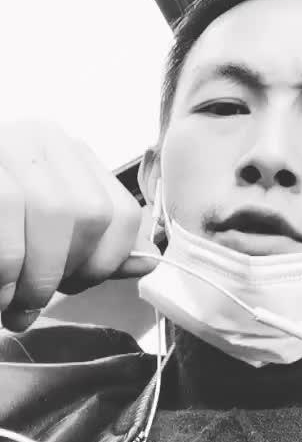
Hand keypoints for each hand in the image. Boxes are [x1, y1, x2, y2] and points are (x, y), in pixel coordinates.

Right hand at [0, 121, 159, 331]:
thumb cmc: (1, 235)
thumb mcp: (43, 238)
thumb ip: (92, 249)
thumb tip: (147, 265)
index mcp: (67, 154)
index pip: (121, 213)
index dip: (104, 263)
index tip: (73, 287)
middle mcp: (41, 137)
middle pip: (91, 214)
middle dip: (64, 274)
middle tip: (31, 304)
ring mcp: (7, 144)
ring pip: (57, 212)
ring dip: (34, 277)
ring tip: (9, 304)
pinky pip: (9, 210)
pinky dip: (6, 268)